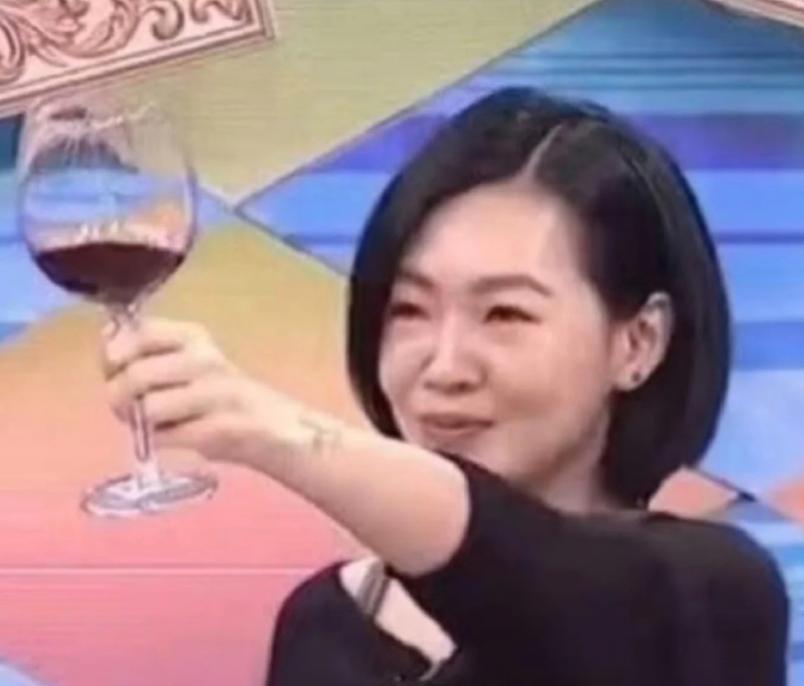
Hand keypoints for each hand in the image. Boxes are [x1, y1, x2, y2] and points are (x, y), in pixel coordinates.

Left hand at [102, 317, 312, 467]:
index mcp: (194, 336)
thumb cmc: (215, 392)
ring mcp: (215, 394)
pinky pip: (164, 437)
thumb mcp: (183, 360)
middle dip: (119, 397)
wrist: (269, 424)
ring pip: (148, 408)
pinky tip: (176, 435)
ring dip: (141, 422)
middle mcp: (205, 359)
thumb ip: (143, 350)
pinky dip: (159, 441)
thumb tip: (105, 340)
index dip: (116, 354)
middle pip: (136, 375)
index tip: (116, 368)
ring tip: (156, 423)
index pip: (140, 333)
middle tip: (128, 407)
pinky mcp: (218, 428)